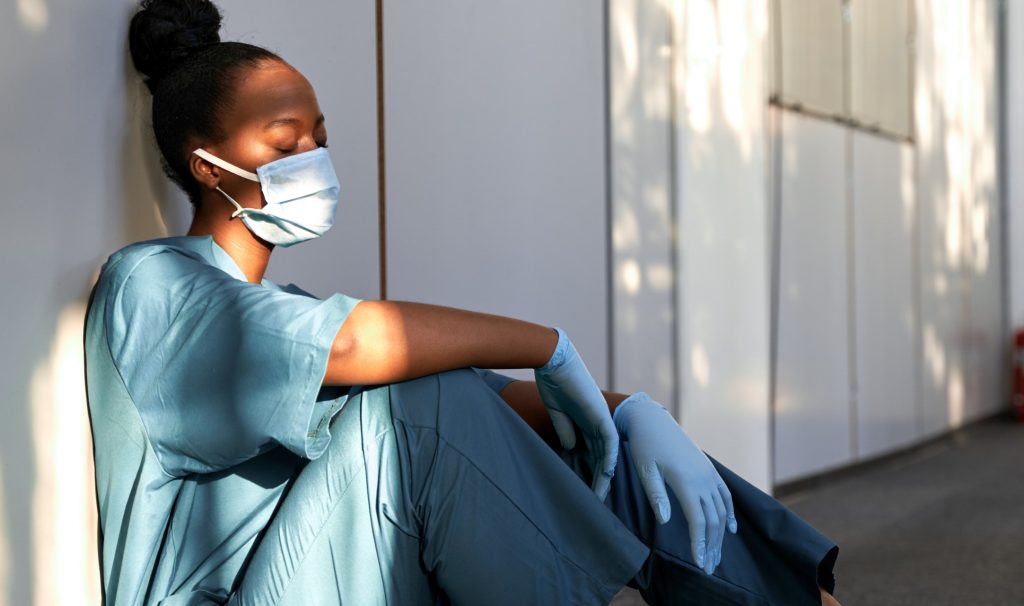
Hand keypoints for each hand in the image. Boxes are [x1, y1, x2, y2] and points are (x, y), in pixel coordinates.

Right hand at [533, 327, 618, 500]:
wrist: (553, 360)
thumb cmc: (552, 380)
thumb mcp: (557, 410)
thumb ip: (565, 428)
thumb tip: (571, 448)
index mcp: (585, 419)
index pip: (591, 450)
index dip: (589, 469)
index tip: (585, 488)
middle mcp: (596, 420)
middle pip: (601, 455)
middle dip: (598, 478)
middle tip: (596, 500)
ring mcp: (600, 417)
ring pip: (607, 452)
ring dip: (604, 474)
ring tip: (599, 495)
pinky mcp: (600, 413)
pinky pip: (609, 440)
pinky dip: (609, 457)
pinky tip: (607, 473)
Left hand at [613, 392, 736, 574]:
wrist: (653, 421)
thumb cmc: (644, 446)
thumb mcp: (645, 470)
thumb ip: (657, 496)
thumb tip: (667, 522)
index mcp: (686, 481)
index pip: (698, 520)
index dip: (700, 543)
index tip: (699, 563)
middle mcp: (703, 479)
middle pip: (713, 520)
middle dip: (712, 546)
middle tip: (708, 568)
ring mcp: (708, 474)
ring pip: (721, 510)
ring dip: (720, 535)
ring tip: (716, 556)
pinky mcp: (709, 470)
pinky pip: (725, 495)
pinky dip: (730, 513)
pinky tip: (731, 530)